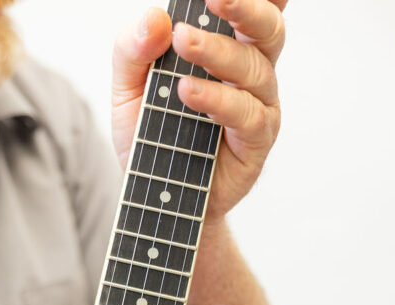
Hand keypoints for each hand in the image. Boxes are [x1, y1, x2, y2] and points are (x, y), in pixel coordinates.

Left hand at [111, 0, 285, 222]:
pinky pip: (248, 115)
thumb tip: (156, 19)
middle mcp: (250, 72)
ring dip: (218, 53)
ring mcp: (257, 107)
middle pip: (267, 27)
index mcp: (227, 48)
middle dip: (245, 6)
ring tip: (183, 45)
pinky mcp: (255, 143)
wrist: (153, 197)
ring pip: (254, 68)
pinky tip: (189, 94)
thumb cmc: (150, 136)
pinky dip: (219, 100)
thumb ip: (134, 50)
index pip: (251, 10)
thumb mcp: (127, 89)